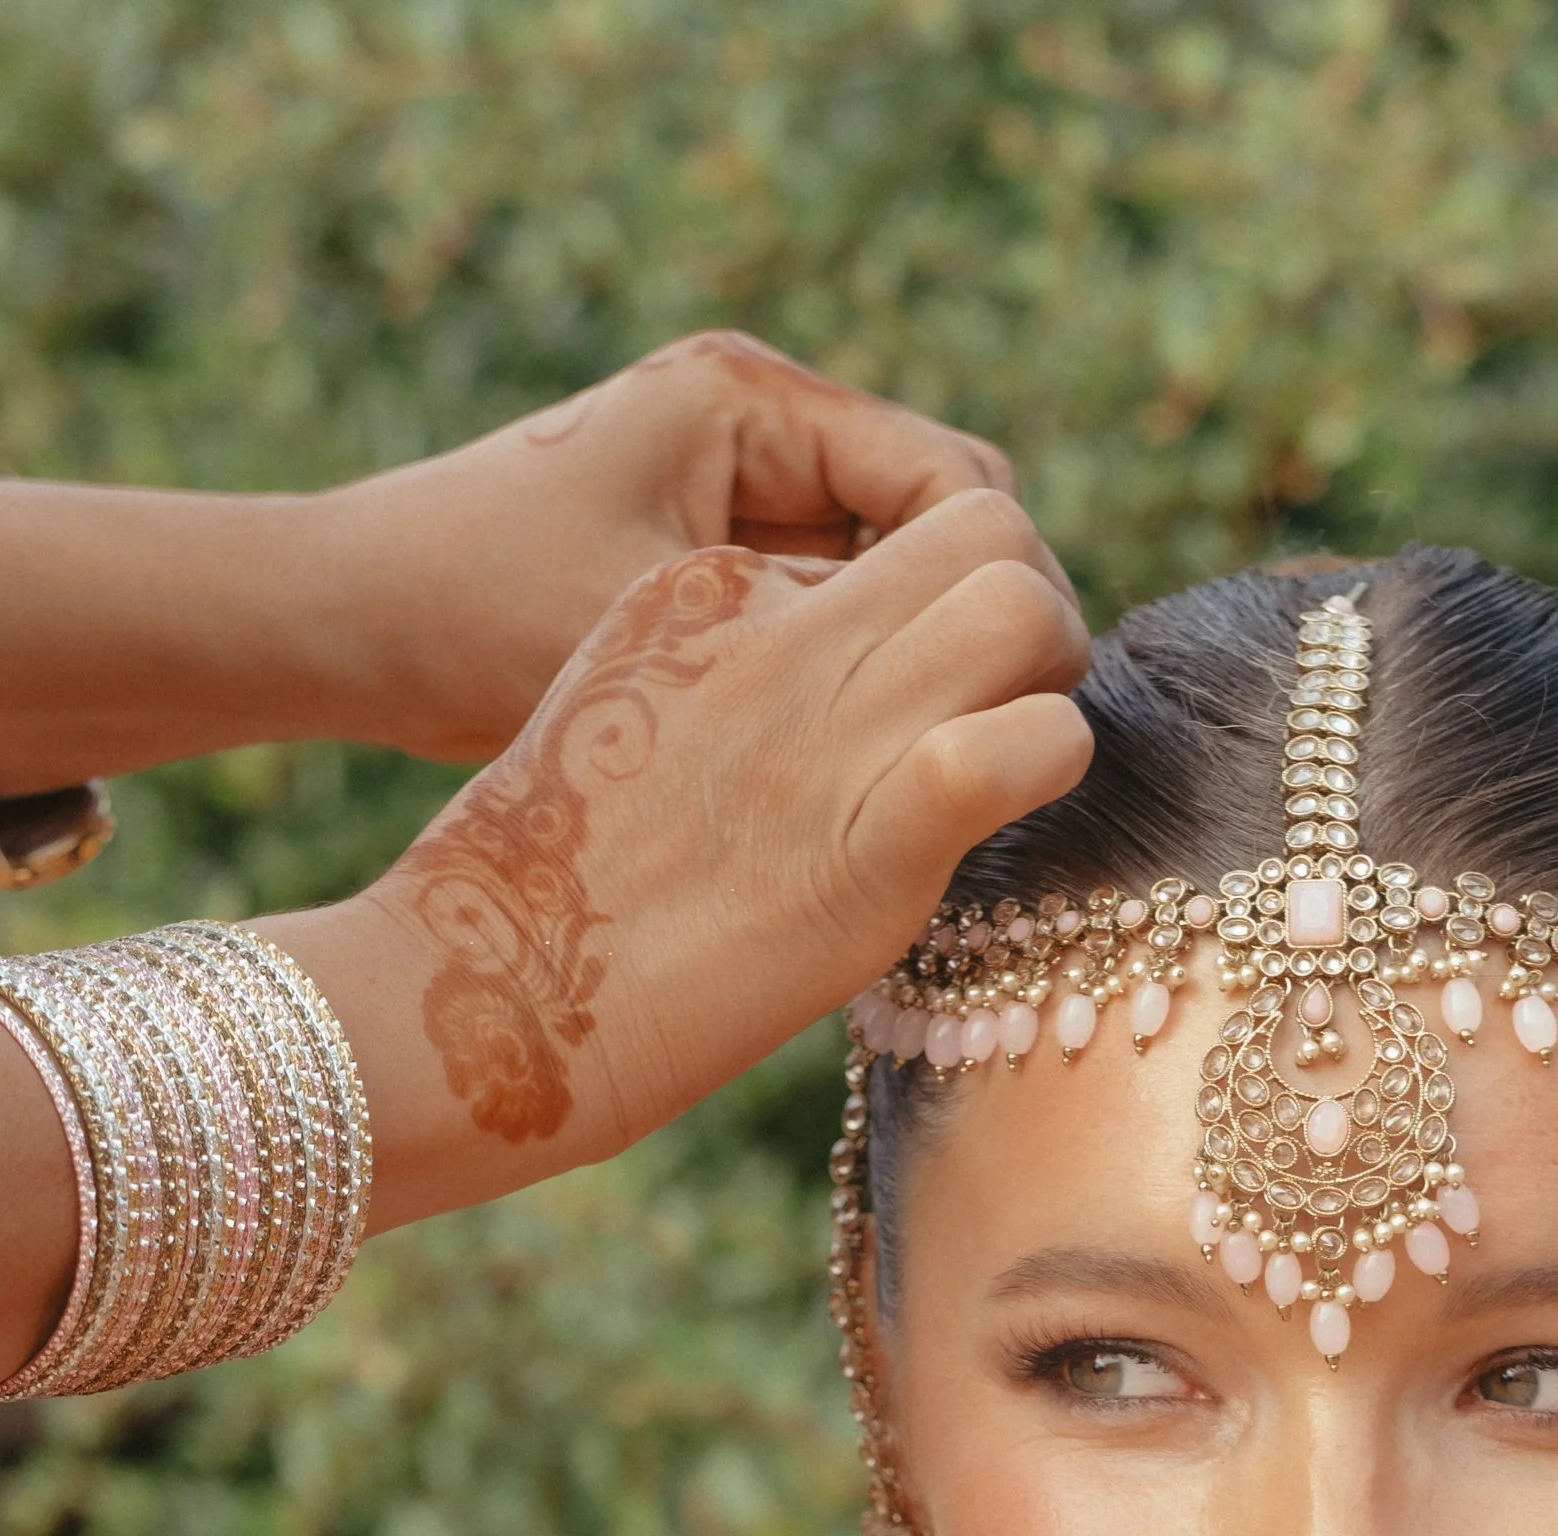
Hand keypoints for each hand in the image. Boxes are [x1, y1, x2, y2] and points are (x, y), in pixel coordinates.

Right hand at [278, 489, 1093, 1225]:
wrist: (500, 986)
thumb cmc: (565, 886)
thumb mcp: (633, 716)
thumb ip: (734, 675)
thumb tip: (843, 691)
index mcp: (716, 586)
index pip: (893, 542)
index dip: (945, 607)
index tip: (940, 688)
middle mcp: (781, 633)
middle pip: (984, 525)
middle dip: (1037, 598)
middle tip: (1027, 696)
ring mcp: (826, 727)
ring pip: (1021, 603)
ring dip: (1057, 672)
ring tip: (1027, 749)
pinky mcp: (871, 835)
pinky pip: (1017, 744)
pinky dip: (1049, 760)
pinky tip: (1019, 804)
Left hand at [310, 331, 1052, 762]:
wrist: (343, 627)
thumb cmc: (479, 615)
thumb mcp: (671, 635)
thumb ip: (819, 640)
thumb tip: (972, 695)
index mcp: (748, 400)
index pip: (952, 477)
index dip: (1008, 581)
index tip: (1036, 686)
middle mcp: (746, 425)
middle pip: (928, 522)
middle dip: (971, 619)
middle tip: (1007, 735)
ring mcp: (722, 491)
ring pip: (878, 575)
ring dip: (910, 655)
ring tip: (942, 755)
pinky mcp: (697, 558)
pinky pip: (816, 609)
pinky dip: (846, 671)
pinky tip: (860, 755)